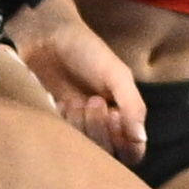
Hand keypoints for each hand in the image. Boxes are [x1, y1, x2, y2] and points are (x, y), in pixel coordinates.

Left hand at [13, 0, 145, 160]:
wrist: (47, 37)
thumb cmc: (87, 50)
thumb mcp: (116, 74)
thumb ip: (133, 106)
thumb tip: (141, 139)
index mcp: (124, 112)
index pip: (133, 149)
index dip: (126, 143)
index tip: (114, 115)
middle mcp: (104, 124)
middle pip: (109, 151)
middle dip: (100, 128)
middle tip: (92, 101)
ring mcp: (80, 125)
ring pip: (86, 148)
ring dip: (82, 126)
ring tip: (75, 102)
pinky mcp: (58, 124)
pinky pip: (65, 140)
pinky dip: (65, 124)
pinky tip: (61, 104)